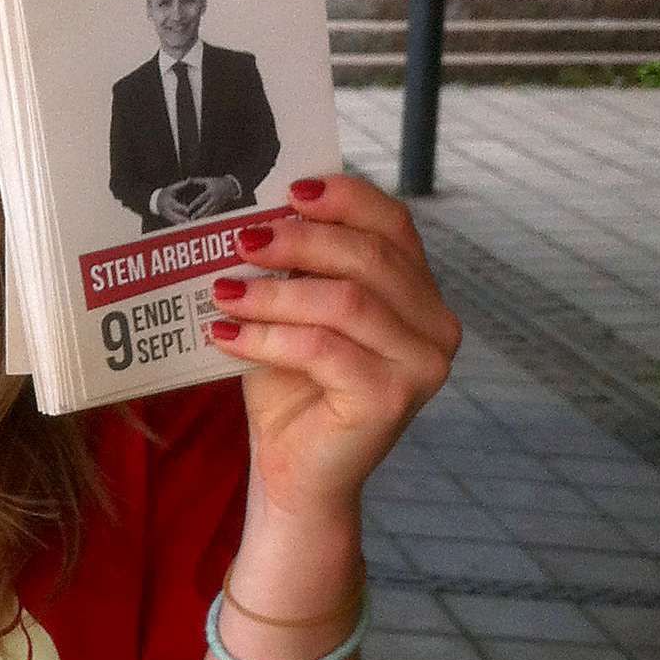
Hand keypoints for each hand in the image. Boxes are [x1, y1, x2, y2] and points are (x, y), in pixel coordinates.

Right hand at [153, 179, 201, 223]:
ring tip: (190, 227)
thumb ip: (181, 185)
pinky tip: (188, 228)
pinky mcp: (169, 219)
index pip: (176, 206)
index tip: (188, 210)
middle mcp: (168, 210)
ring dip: (182, 225)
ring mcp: (168, 216)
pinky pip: (175, 224)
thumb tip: (189, 179)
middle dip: (182, 219)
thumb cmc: (166, 193)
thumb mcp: (172, 188)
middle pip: (175, 217)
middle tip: (189, 222)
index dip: (182, 208)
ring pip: (175, 222)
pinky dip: (181, 226)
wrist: (156, 201)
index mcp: (169, 202)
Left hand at [185, 175, 240, 218]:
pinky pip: (212, 214)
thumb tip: (187, 179)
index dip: (195, 203)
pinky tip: (201, 223)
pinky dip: (207, 218)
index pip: (202, 198)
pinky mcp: (219, 207)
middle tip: (192, 218)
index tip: (188, 208)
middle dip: (199, 213)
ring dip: (203, 217)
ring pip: (209, 213)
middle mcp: (215, 199)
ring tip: (196, 223)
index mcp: (211, 191)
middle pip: (206, 208)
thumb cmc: (217, 182)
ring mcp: (218, 204)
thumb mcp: (207, 180)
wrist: (231, 186)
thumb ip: (196, 180)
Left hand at [208, 176, 460, 524]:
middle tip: (240, 240)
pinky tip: (226, 334)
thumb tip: (253, 212)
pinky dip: (266, 337)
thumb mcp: (292, 309)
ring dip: (275, 291)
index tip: (290, 190)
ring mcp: (421, 364)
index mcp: (417, 292)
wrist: (293, 469)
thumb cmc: (291, 384)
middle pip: (369, 256)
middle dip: (299, 240)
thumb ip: (294, 265)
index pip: (393, 224)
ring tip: (224, 291)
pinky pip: (322, 348)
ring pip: (345, 301)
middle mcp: (435, 324)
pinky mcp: (392, 398)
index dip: (345, 197)